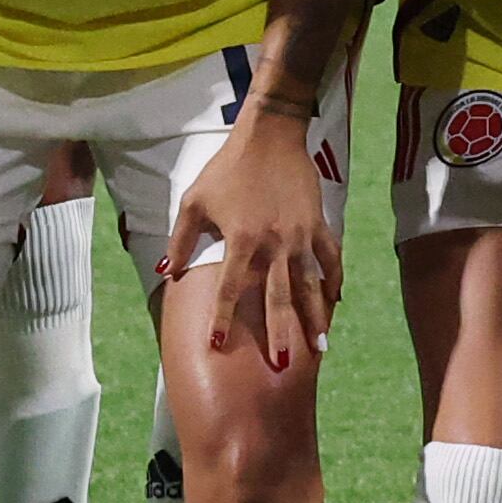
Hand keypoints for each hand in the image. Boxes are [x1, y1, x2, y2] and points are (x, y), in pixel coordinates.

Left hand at [167, 120, 338, 376]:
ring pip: (309, 285)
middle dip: (280, 333)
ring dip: (314, 318)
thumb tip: (166, 273)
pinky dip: (334, 281)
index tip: (216, 346)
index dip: (221, 318)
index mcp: (241, 239)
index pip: (228, 289)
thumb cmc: (227, 168)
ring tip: (320, 348)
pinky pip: (331, 259)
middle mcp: (274, 244)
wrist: (271, 136)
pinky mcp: (319, 225)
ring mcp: (302, 236)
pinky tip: (336, 303)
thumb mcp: (194, 201)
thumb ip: (181, 240)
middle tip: (282, 366)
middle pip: (277, 297)